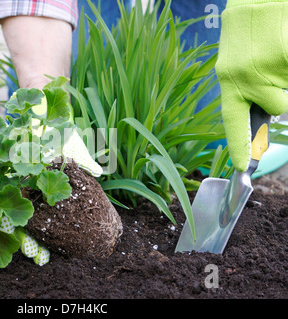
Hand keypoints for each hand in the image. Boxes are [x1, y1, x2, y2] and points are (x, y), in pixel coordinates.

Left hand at [215, 0, 287, 171]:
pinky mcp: (286, 55)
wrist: (256, 3)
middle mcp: (244, 76)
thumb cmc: (248, 37)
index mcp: (228, 81)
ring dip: (287, 79)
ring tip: (276, 57)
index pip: (233, 121)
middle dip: (282, 97)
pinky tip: (282, 50)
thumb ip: (246, 92)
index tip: (242, 166)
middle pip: (278, 107)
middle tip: (273, 73)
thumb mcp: (237, 66)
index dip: (239, 145)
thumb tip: (266, 116)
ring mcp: (267, 66)